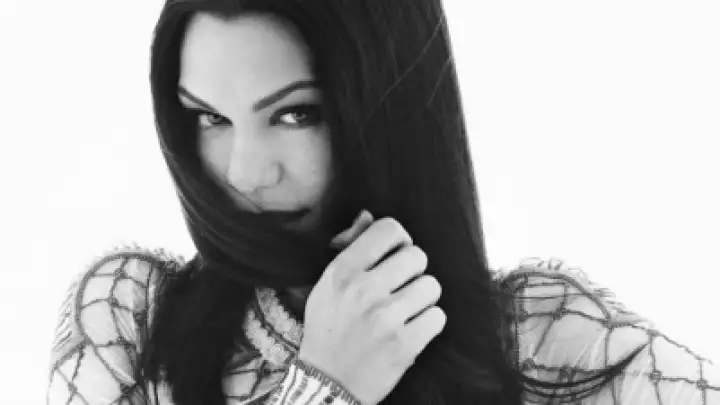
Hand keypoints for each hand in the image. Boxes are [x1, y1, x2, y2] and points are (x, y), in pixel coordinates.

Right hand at [298, 211, 445, 404]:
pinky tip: (412, 329)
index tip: (395, 255)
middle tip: (400, 287)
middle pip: (417, 255)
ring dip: (423, 298)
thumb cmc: (328, 330)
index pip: (389, 229)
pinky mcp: (405, 344)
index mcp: (342, 271)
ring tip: (406, 310)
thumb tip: (368, 216)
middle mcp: (363, 290)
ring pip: (432, 285)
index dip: (399, 239)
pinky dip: (428, 323)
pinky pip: (438, 317)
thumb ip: (349, 248)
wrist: (327, 383)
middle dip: (413, 270)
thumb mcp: (327, 286)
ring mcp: (385, 318)